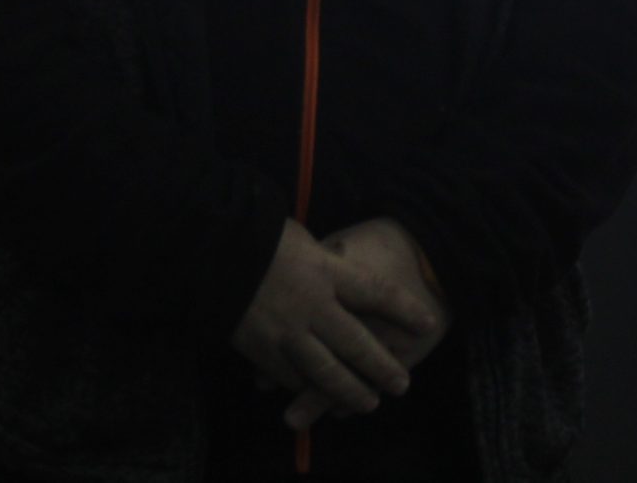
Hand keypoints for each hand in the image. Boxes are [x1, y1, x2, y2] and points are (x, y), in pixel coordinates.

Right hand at [230, 219, 440, 422]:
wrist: (209, 249)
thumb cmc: (256, 234)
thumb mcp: (299, 237)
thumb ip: (324, 260)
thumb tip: (343, 264)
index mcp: (325, 272)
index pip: (377, 293)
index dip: (405, 310)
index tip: (427, 323)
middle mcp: (313, 306)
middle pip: (358, 345)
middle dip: (384, 367)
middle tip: (401, 384)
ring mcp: (287, 332)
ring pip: (328, 373)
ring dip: (352, 392)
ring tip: (369, 403)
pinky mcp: (262, 349)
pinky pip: (292, 376)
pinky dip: (307, 386)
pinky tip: (316, 392)